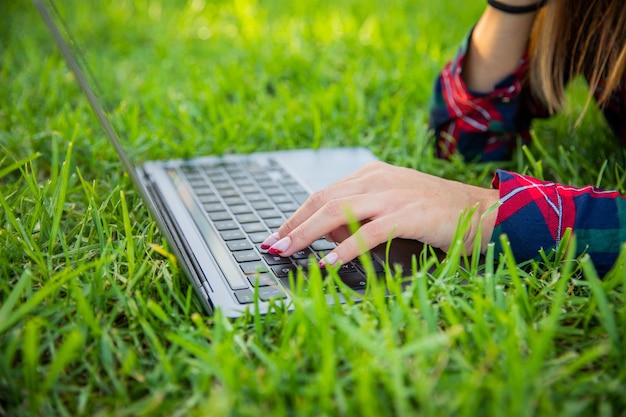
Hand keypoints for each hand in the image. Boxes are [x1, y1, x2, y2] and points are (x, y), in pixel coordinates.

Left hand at [261, 161, 499, 266]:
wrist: (482, 211)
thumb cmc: (435, 212)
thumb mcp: (391, 205)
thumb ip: (359, 214)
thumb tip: (324, 234)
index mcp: (371, 175)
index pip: (322, 194)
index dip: (296, 215)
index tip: (277, 234)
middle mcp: (377, 180)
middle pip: (322, 200)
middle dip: (293, 224)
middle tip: (272, 245)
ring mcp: (393, 195)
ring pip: (337, 212)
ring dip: (306, 234)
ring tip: (288, 251)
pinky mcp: (408, 214)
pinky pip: (367, 232)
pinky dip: (343, 249)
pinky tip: (327, 263)